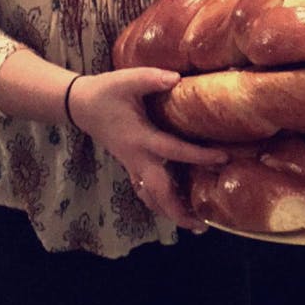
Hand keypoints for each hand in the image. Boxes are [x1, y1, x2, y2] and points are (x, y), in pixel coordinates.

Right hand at [68, 69, 227, 229]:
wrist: (81, 105)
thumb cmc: (106, 92)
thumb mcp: (127, 80)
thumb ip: (152, 78)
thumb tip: (177, 79)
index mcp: (141, 138)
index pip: (174, 151)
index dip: (199, 156)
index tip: (223, 158)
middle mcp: (138, 158)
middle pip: (159, 193)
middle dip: (179, 211)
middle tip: (203, 226)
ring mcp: (132, 165)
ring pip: (151, 198)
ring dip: (170, 213)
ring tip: (193, 224)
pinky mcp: (130, 166)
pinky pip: (145, 191)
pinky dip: (159, 203)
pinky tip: (173, 208)